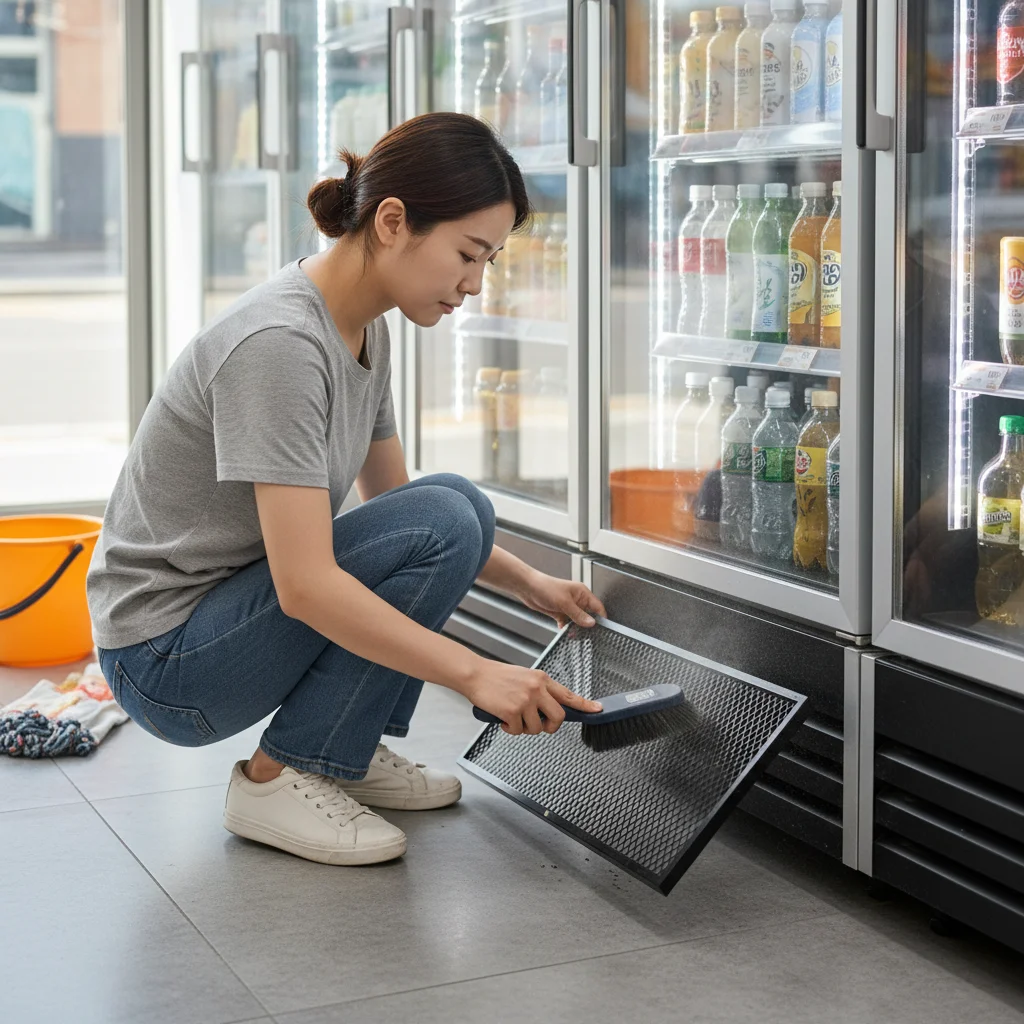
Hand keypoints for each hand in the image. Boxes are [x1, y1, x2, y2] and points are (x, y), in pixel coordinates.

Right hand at [463, 658, 602, 734]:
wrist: (475, 674)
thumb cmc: (497, 677)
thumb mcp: (524, 678)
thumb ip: (538, 691)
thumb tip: (548, 711)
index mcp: (542, 679)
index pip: (568, 694)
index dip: (584, 704)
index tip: (597, 710)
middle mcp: (537, 688)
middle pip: (559, 717)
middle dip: (550, 726)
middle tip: (539, 725)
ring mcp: (526, 699)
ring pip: (536, 728)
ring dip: (525, 728)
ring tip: (513, 717)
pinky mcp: (513, 710)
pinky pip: (518, 731)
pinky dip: (510, 729)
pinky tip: (503, 719)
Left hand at [518, 570, 606, 628]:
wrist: (528, 588)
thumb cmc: (545, 587)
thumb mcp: (564, 603)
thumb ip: (578, 614)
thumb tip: (591, 623)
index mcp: (582, 593)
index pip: (597, 607)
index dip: (600, 618)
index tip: (601, 629)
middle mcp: (577, 600)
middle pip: (588, 616)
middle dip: (586, 626)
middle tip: (586, 635)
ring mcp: (569, 606)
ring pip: (577, 621)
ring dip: (575, 628)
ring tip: (574, 635)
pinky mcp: (560, 612)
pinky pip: (567, 623)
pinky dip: (566, 628)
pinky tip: (564, 631)